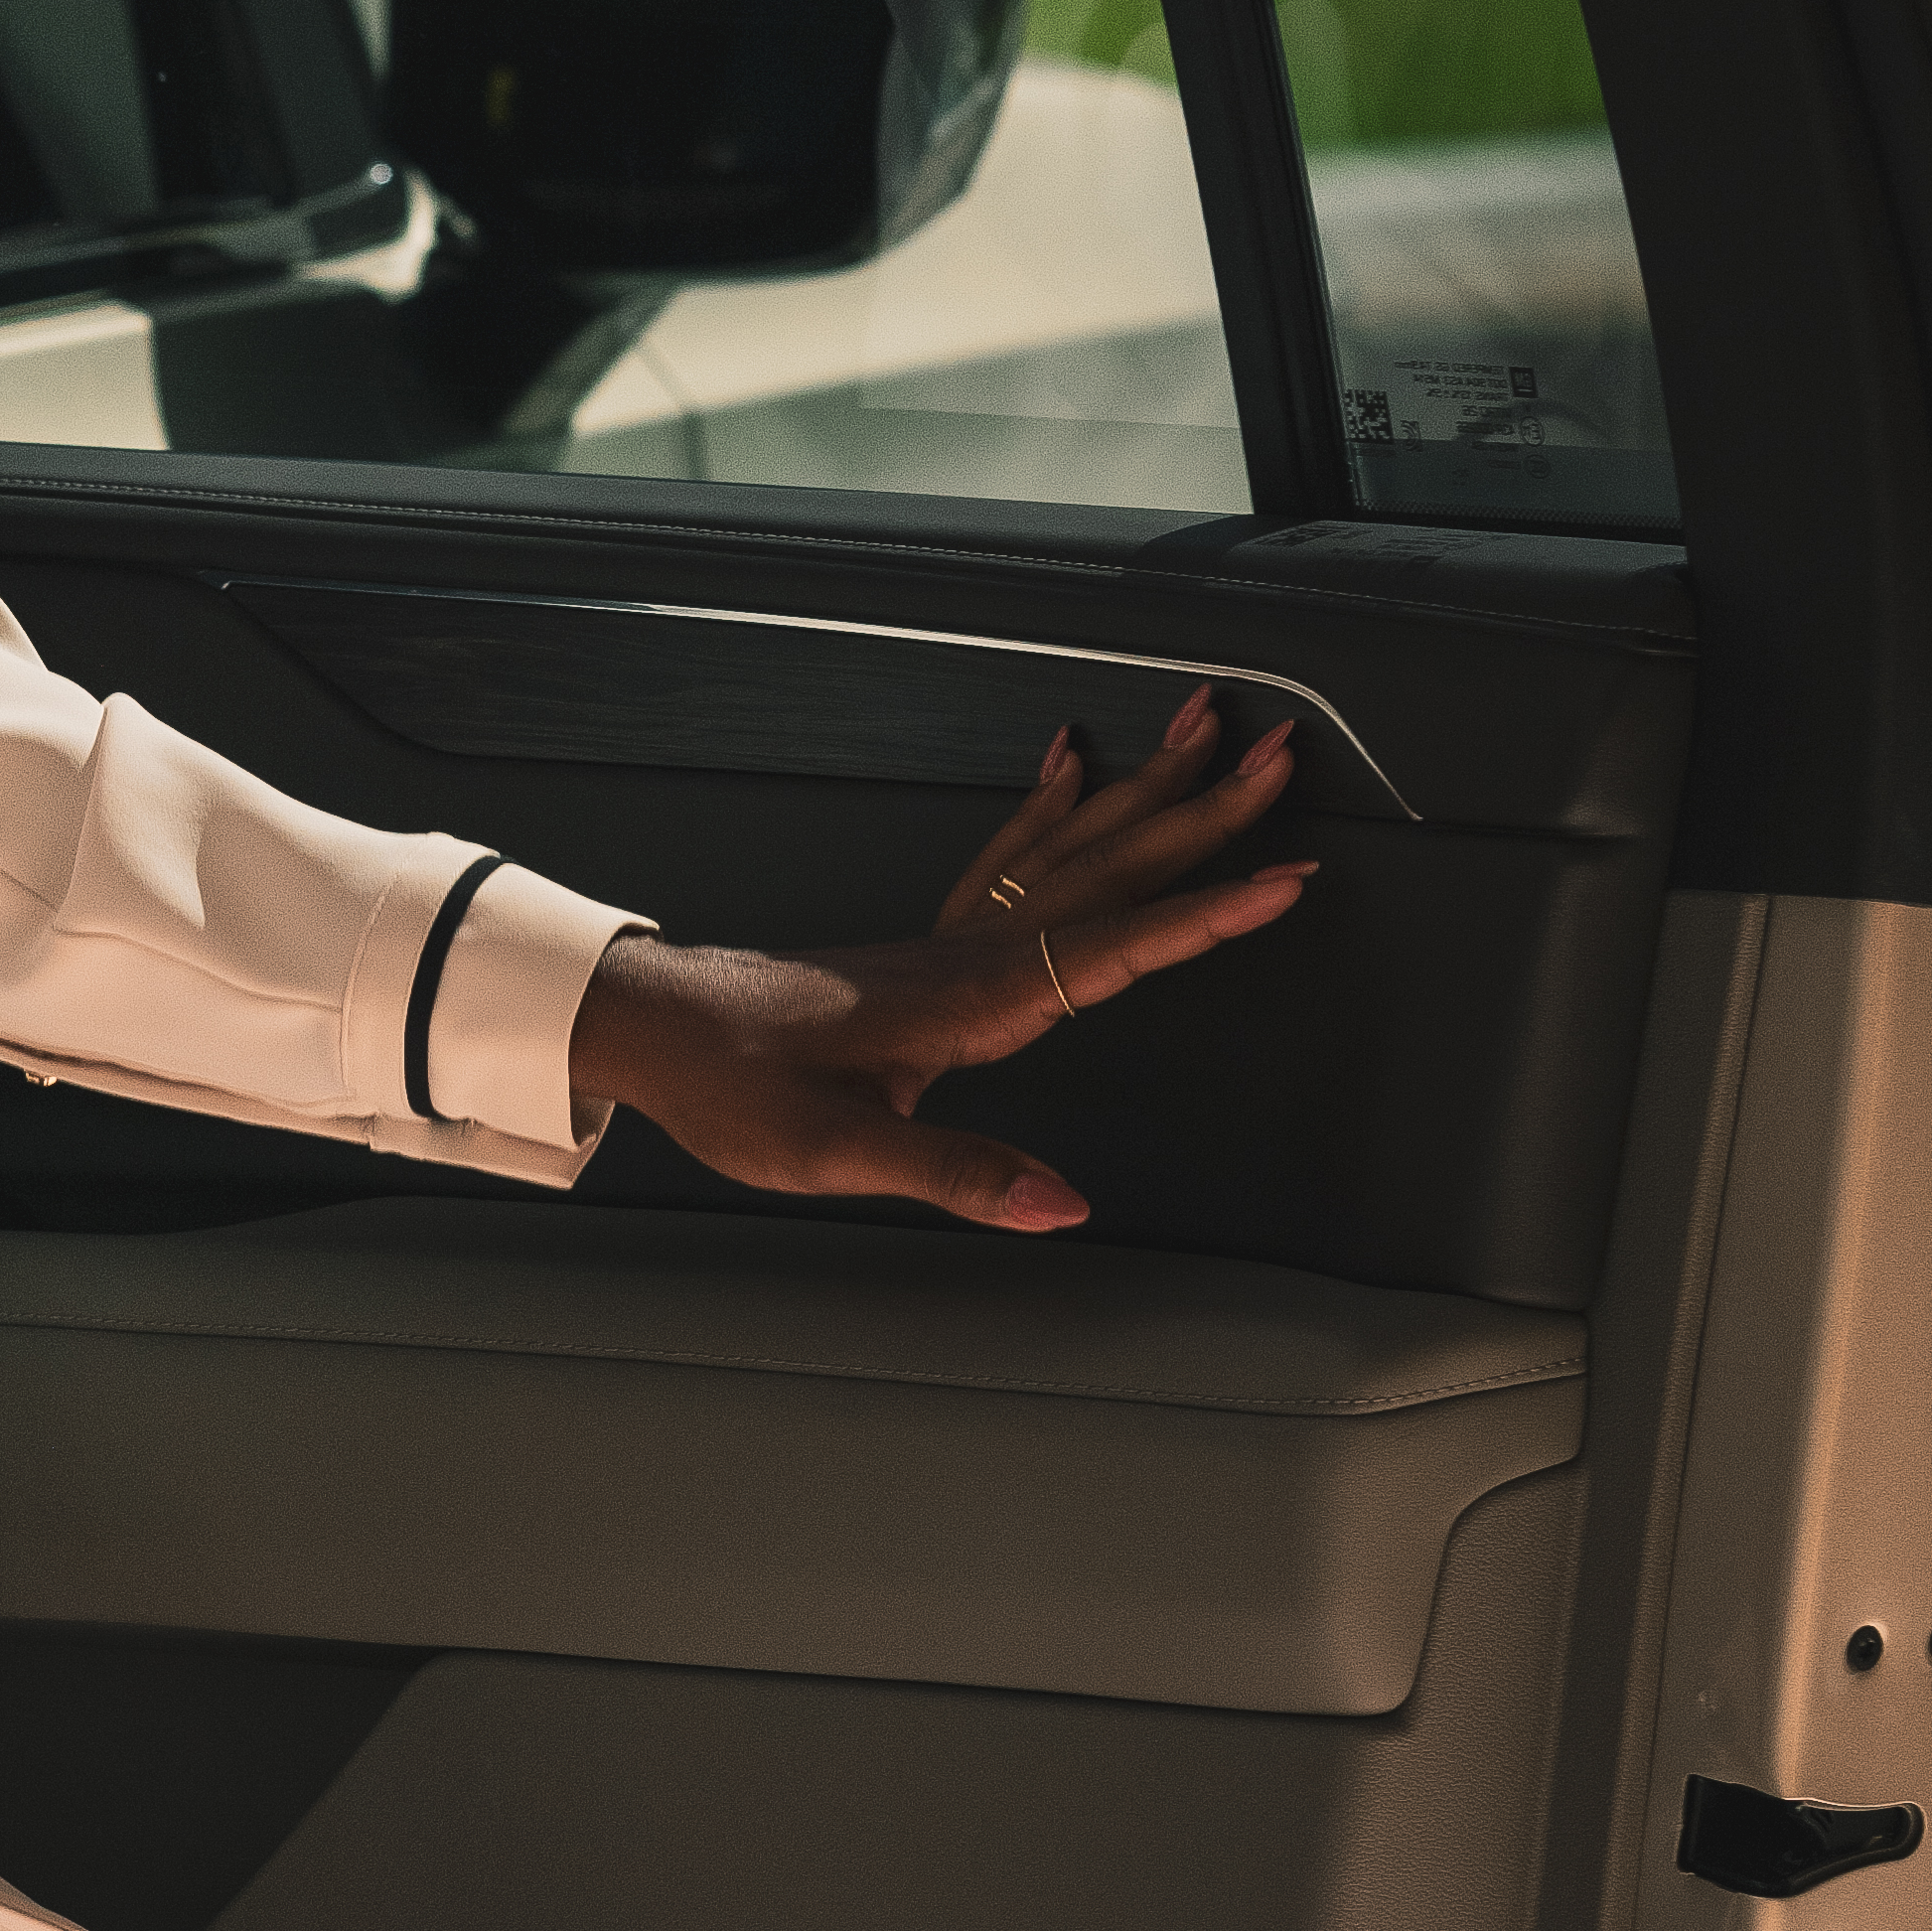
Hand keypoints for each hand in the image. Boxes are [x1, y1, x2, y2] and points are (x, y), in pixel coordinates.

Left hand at [572, 692, 1309, 1239]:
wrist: (647, 1027)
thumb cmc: (733, 1089)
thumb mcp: (835, 1152)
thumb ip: (954, 1175)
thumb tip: (1062, 1206)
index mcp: (967, 1003)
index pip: (1110, 950)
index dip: (1202, 918)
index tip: (1284, 879)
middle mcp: (967, 952)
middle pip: (1108, 868)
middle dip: (1201, 812)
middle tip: (1280, 751)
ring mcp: (945, 937)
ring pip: (1069, 844)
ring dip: (1147, 786)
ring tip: (1206, 723)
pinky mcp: (920, 941)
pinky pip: (1006, 852)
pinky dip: (1052, 802)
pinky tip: (1073, 761)